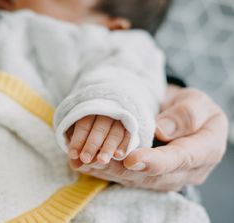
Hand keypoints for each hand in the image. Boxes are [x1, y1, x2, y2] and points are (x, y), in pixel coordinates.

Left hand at [67, 116, 129, 165]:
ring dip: (108, 146)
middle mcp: (105, 115)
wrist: (113, 158)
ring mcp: (119, 122)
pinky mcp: (130, 130)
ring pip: (115, 131)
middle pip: (99, 127)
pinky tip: (118, 156)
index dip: (77, 140)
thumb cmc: (90, 152)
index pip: (83, 124)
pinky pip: (129, 135)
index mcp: (89, 115)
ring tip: (102, 160)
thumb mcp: (82, 153)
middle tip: (85, 159)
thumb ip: (78, 156)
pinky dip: (124, 145)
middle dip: (92, 144)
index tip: (73, 155)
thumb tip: (74, 164)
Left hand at [71, 85, 228, 190]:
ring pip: (135, 180)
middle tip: (98, 162)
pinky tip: (85, 165)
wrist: (185, 118)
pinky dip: (104, 172)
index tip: (132, 159)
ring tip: (85, 163)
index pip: (180, 159)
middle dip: (122, 170)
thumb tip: (160, 130)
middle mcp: (185, 171)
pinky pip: (126, 178)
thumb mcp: (197, 102)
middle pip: (152, 176)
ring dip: (108, 172)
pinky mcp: (148, 178)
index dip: (155, 161)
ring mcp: (165, 177)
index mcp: (204, 150)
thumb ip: (185, 115)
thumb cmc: (194, 108)